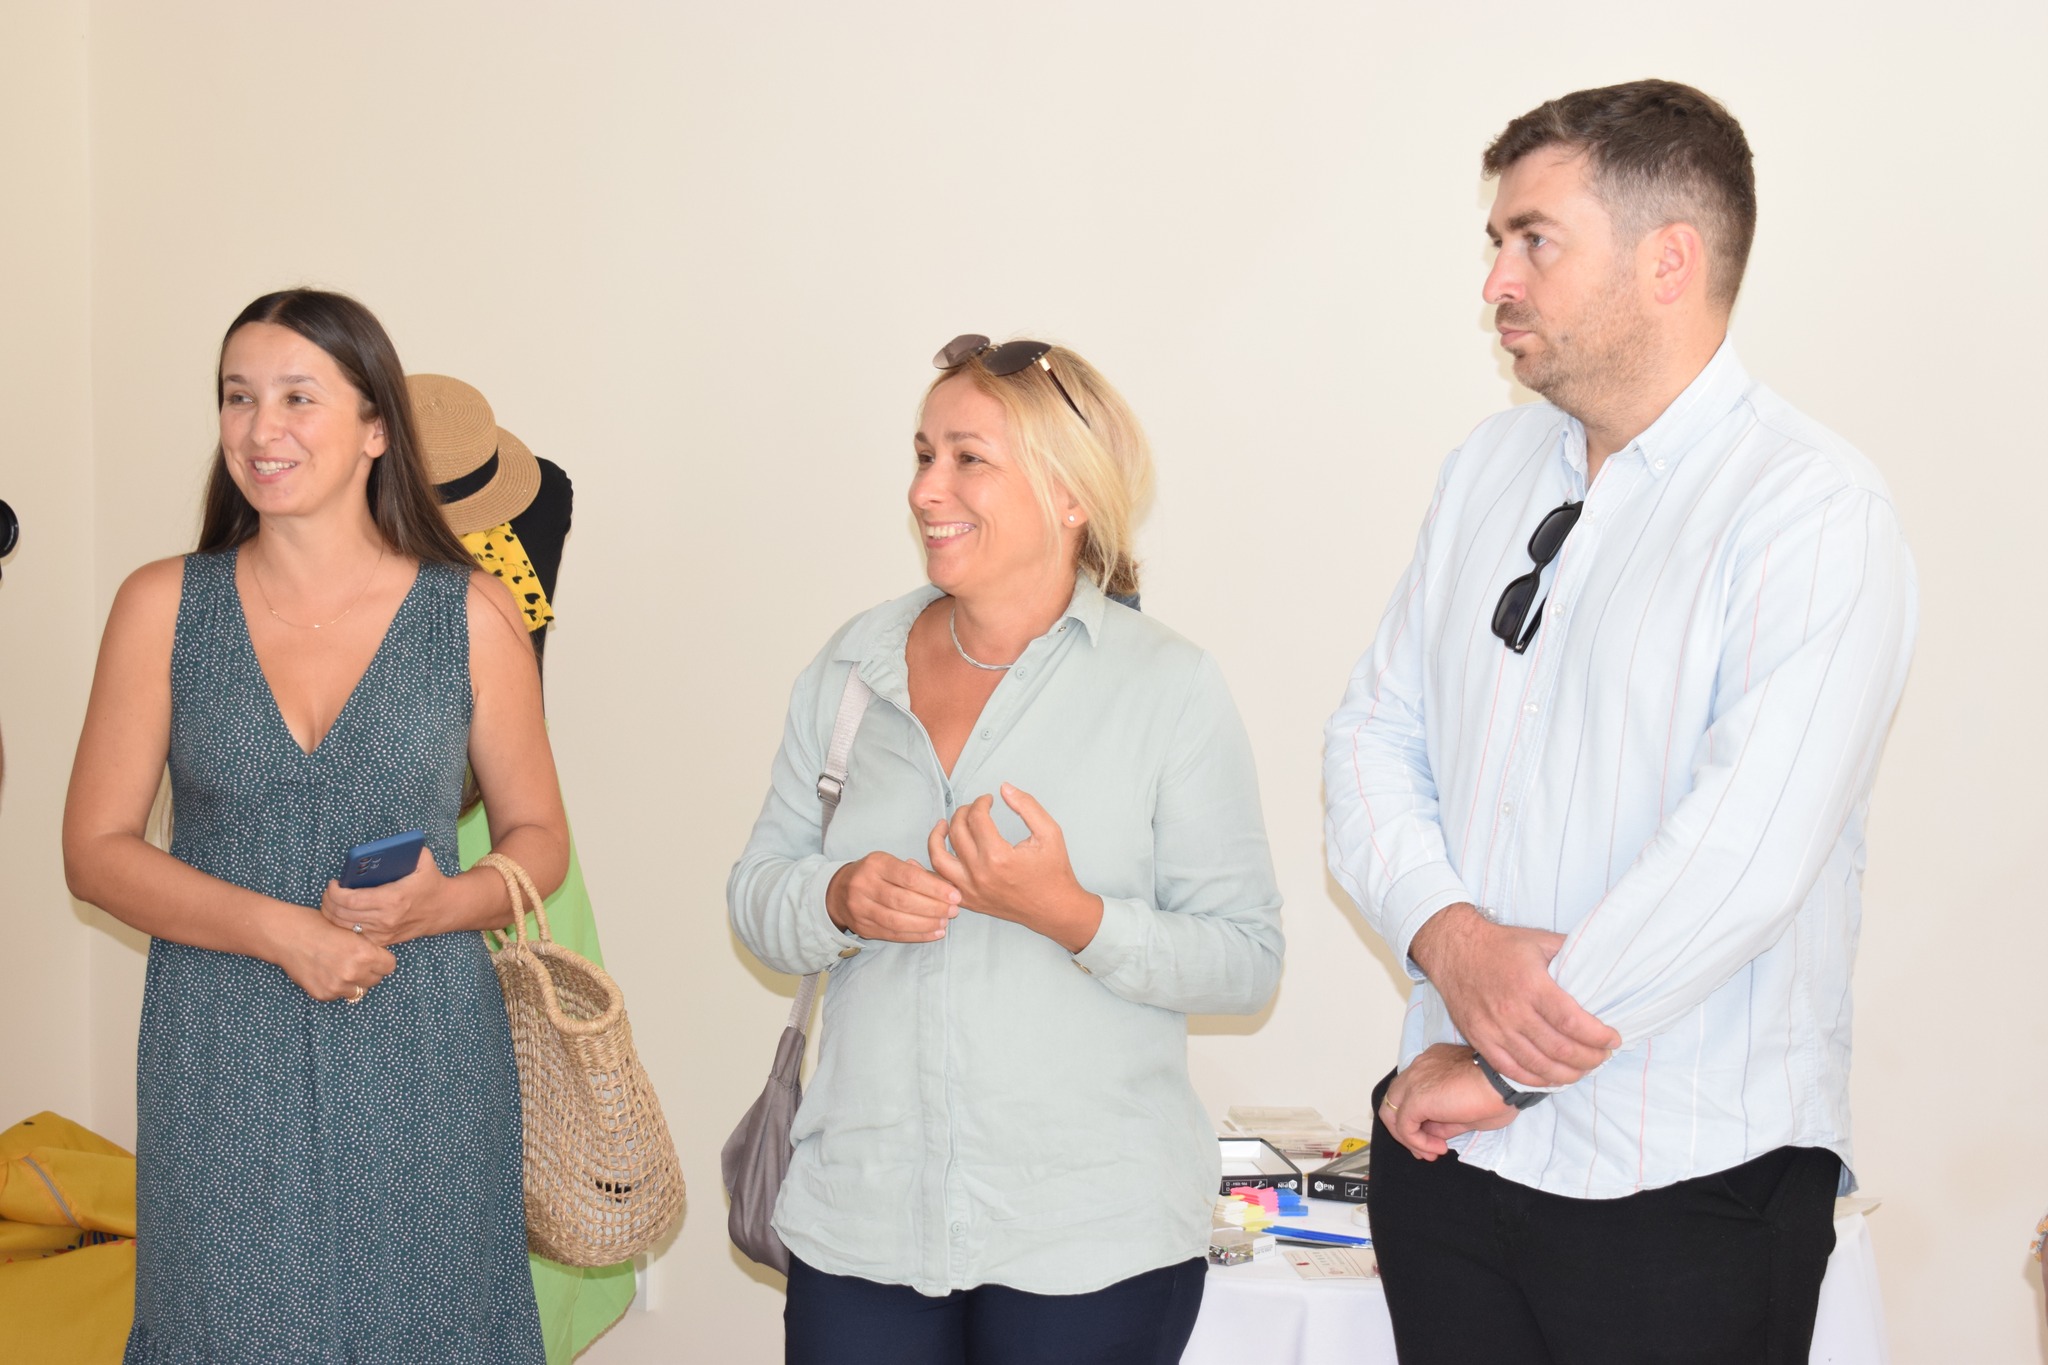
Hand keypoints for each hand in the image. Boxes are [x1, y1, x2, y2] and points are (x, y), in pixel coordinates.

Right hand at [277, 914, 397, 1002]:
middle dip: (369, 970)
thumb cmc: (318, 926)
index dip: (382, 959)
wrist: (286, 935)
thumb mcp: (350, 930)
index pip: (390, 966)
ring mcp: (337, 986)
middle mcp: (353, 973)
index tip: (374, 955)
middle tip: (355, 959)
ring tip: (339, 965)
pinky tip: (325, 971)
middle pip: (376, 979)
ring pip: (359, 990)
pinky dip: (336, 986)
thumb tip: (380, 956)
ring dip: (354, 981)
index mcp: (364, 953)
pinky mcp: (323, 994)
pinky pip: (340, 994)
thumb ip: (367, 946)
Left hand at [319, 846, 448, 946]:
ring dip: (332, 913)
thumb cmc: (430, 882)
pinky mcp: (382, 941)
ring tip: (332, 901)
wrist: (444, 909)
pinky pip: (353, 936)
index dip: (335, 891)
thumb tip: (383, 845)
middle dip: (328, 901)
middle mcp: (385, 919)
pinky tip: (342, 914)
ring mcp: (383, 933)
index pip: (351, 900)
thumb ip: (405, 848)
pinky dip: (343, 925)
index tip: (333, 882)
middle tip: (329, 890)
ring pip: (344, 927)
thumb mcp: (423, 860)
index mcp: (392, 899)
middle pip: (342, 914)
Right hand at [826, 851, 959, 942]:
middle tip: (953, 910)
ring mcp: (861, 909)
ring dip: (926, 924)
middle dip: (933, 907)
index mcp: (875, 864)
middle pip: (903, 900)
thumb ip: (916, 872)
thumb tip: (945, 887)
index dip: (934, 888)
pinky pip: (892, 934)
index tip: (955, 894)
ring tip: (945, 922)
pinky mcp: (863, 928)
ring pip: (897, 921)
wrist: (838, 892)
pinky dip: (916, 936)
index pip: (908, 877)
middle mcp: (864, 885)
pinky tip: (934, 933)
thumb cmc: (874, 874)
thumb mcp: (890, 863)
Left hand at [927, 784, 1101, 953]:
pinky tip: (937, 853)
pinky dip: (934, 867)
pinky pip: (941, 882)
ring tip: (945, 825)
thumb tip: (1004, 787)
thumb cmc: (1054, 871)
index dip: (981, 802)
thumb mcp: (1050, 832)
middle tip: (973, 808)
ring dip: (937, 837)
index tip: (988, 799)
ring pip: (939, 858)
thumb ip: (1027, 806)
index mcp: (999, 857)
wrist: (1055, 909)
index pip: (976, 818)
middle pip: (956, 833)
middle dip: (963, 813)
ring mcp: (971, 890)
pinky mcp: (969, 901)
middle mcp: (980, 875)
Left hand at [1380, 1043, 1518, 1159]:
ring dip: (1408, 1138)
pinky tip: (1436, 1148)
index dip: (1418, 1118)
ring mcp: (1414, 1080)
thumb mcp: (1468, 1111)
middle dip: (1407, 1129)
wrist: (1504, 1083)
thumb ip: (1445, 1120)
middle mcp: (1419, 1067)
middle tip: (1426, 1150)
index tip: (1434, 1138)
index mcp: (1433, 1063)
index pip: (1413, 1092)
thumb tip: (1432, 1134)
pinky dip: (1415, 1141)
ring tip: (1430, 1152)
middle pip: (1396, 1100)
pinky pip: (1403, 1125)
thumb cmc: (1498, 1093)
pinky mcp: (1415, 1097)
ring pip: (1391, 1111)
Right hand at [1409, 904, 1618, 1086]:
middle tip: (1603, 1056)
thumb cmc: (1500, 945)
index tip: (1613, 1038)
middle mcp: (1513, 1010)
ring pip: (1538, 1065)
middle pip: (1559, 1049)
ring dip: (1568, 1073)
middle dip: (1589, 1058)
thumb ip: (1571, 954)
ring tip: (1584, 1069)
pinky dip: (1537, 1080)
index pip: (1572, 1021)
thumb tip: (1602, 967)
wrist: (1454, 949)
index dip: (1597, 1036)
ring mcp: (1494, 1028)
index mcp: (1531, 984)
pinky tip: (1553, 1077)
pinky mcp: (1480, 1039)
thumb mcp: (1540, 940)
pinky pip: (1512, 1070)